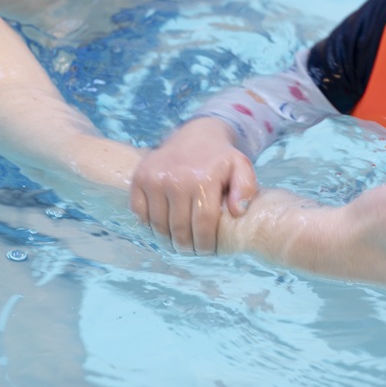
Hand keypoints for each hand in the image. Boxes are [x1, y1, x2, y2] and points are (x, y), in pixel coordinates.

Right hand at [130, 117, 257, 254]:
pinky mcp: (139, 179)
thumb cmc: (221, 158)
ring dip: (168, 240)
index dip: (205, 244)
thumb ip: (246, 189)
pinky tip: (163, 229)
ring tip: (179, 244)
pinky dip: (150, 226)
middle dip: (187, 247)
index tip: (208, 252)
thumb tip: (237, 212)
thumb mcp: (241, 167)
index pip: (202, 224)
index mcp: (203, 179)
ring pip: (158, 225)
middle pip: (179, 229)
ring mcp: (154, 179)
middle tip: (193, 251)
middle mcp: (176, 179)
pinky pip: (140, 214)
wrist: (197, 134)